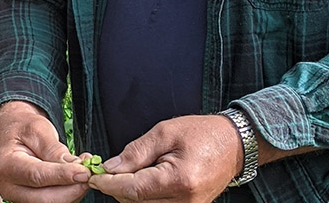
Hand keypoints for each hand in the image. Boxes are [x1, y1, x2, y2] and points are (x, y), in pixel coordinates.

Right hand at [0, 101, 91, 202]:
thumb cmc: (23, 128)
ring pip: (52, 202)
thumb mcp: (38, 129)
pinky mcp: (31, 199)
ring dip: (73, 190)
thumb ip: (54, 149)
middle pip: (45, 198)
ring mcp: (19, 196)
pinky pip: (54, 200)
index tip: (84, 172)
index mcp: (6, 165)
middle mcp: (9, 186)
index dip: (62, 176)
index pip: (37, 176)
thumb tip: (74, 167)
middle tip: (89, 174)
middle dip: (72, 190)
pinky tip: (77, 176)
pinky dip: (70, 191)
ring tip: (84, 169)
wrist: (14, 132)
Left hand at [88, 115, 240, 201]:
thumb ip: (136, 152)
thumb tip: (110, 168)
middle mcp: (185, 202)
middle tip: (103, 171)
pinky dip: (143, 196)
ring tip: (122, 173)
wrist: (234, 145)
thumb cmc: (202, 133)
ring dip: (129, 193)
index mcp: (179, 180)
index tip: (93, 176)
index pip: (132, 190)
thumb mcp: (164, 133)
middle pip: (135, 202)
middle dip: (116, 188)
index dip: (109, 184)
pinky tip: (139, 180)